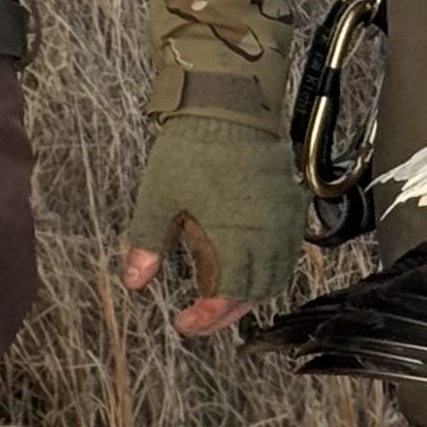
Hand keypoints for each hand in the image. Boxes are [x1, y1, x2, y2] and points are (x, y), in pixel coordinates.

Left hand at [121, 112, 304, 341]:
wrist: (228, 104)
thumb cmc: (191, 148)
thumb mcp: (158, 198)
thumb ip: (147, 243)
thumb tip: (135, 281)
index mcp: (235, 236)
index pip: (227, 296)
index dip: (206, 317)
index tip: (183, 323)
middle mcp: (267, 233)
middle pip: (256, 292)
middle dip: (227, 312)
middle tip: (200, 317)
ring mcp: (284, 219)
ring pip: (278, 275)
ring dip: (252, 292)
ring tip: (222, 296)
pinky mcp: (291, 204)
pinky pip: (288, 251)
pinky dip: (270, 267)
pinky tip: (246, 264)